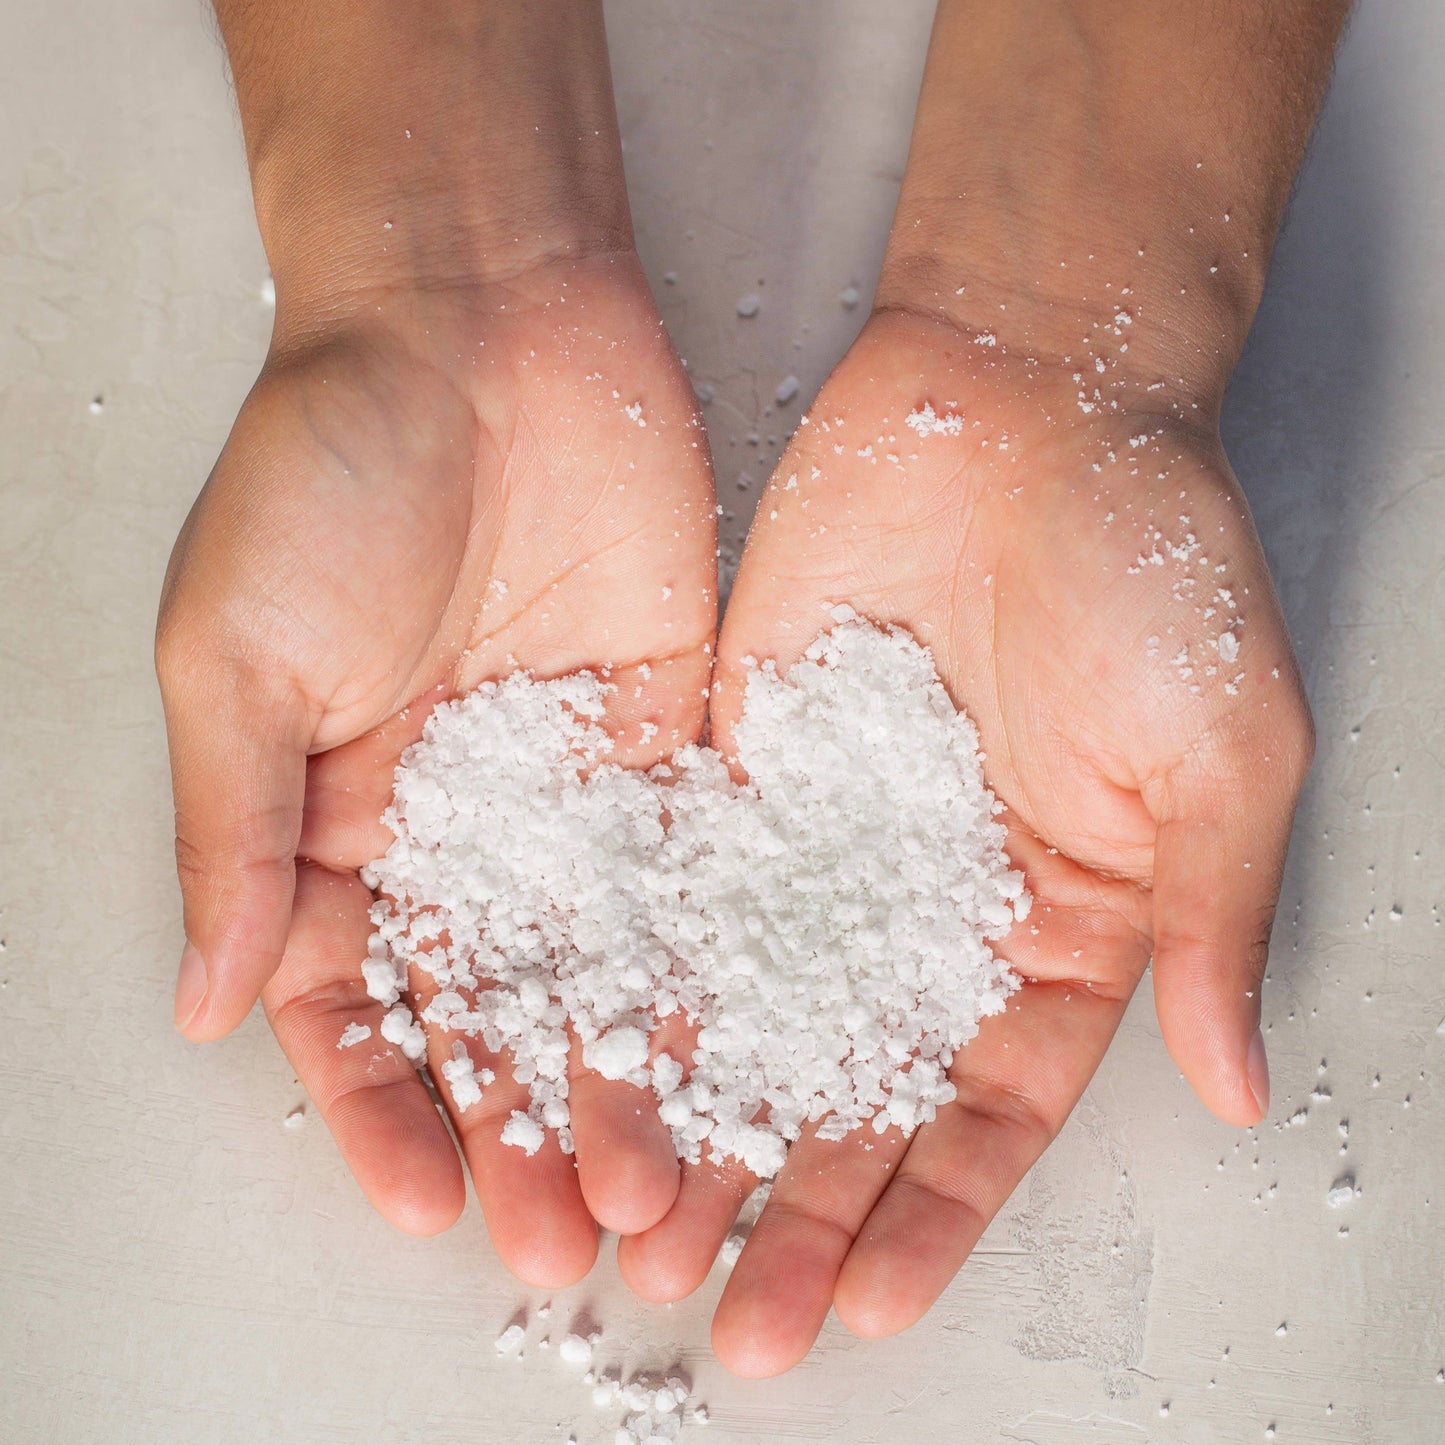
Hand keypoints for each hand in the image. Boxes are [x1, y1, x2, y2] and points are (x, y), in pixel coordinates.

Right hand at [156, 254, 714, 1282]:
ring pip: (602, 965)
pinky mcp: (672, 735)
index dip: (381, 1107)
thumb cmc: (331, 462)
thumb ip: (234, 832)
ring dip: (622, 1081)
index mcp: (338, 813)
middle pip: (492, 1007)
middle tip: (562, 1239)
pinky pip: (692, 870)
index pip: (354, 999)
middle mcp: (462, 820)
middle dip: (521, 1125)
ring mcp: (572, 785)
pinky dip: (706, 966)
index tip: (422, 1198)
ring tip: (654, 1194)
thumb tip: (212, 1002)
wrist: (480, 320)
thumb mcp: (239, 655)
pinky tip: (728, 1060)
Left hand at [613, 309, 1311, 1373]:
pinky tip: (605, 1068)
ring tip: (645, 1229)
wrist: (1023, 394)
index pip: (994, 1103)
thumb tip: (1235, 1087)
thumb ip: (1208, 922)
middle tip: (735, 1314)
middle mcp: (938, 899)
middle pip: (862, 1084)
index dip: (938, 1209)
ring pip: (761, 1009)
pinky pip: (691, 890)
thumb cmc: (1150, 557)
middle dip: (803, 1204)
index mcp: (1066, 916)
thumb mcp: (1216, 752)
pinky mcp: (747, 767)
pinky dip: (650, 981)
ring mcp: (833, 838)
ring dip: (709, 1124)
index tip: (874, 1305)